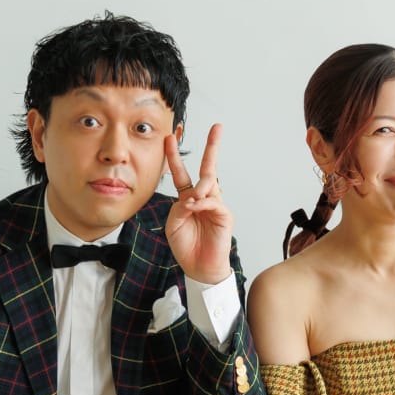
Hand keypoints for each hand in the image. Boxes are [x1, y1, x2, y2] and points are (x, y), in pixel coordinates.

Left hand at [163, 124, 231, 283]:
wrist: (199, 267)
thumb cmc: (185, 246)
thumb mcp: (173, 223)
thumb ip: (179, 207)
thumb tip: (192, 197)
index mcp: (187, 198)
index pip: (181, 173)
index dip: (174, 156)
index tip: (170, 137)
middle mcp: (203, 197)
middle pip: (208, 167)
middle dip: (212, 146)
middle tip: (217, 127)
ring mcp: (215, 204)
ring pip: (209, 183)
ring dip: (200, 187)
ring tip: (193, 199)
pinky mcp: (224, 214)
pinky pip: (213, 201)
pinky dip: (203, 202)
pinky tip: (196, 207)